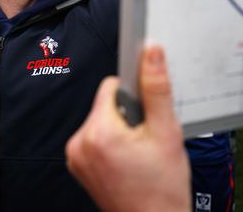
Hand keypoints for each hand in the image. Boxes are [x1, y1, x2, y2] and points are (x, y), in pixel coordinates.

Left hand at [65, 45, 190, 211]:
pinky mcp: (77, 165)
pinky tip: (128, 161)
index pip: (110, 86)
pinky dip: (110, 144)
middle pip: (105, 105)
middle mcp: (79, 142)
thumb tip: (151, 53)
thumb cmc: (162, 188)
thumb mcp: (167, 134)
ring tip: (139, 154)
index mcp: (98, 131)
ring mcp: (75, 156)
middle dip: (128, 116)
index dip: (134, 94)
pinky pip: (93, 139)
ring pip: (100, 122)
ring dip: (119, 130)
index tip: (147, 111)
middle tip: (146, 140)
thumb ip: (156, 90)